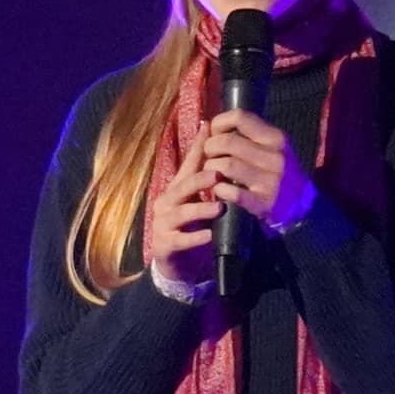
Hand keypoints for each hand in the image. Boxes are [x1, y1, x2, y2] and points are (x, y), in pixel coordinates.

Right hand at [141, 154, 222, 297]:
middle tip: (217, 174)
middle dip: (199, 180)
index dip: (198, 146)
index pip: (188, 164)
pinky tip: (210, 236)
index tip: (210, 128)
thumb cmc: (191, 227)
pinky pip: (181, 240)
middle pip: (182, 186)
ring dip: (200, 209)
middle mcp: (167, 202)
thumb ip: (210, 181)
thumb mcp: (199, 201)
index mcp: (177, 188)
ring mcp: (164, 224)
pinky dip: (196, 238)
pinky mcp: (165, 245)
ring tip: (219, 207)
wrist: (177, 265)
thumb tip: (230, 153)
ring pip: (181, 212)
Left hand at [198, 109, 316, 229]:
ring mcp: (269, 181)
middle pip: (227, 142)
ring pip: (225, 165)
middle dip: (210, 147)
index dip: (219, 123)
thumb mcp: (275, 148)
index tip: (213, 133)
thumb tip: (213, 123)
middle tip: (209, 155)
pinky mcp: (263, 203)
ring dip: (210, 168)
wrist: (303, 207)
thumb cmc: (282, 174)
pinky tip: (220, 190)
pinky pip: (231, 192)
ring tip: (211, 172)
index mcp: (276, 138)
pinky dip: (219, 189)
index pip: (240, 117)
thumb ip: (251, 135)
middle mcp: (274, 157)